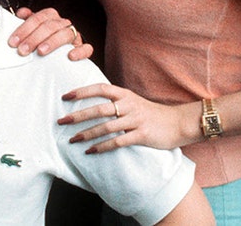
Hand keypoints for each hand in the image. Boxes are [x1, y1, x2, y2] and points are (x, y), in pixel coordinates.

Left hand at [7, 6, 92, 59]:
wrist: (60, 58)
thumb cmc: (44, 42)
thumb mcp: (33, 31)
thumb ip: (27, 22)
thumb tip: (21, 13)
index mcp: (50, 17)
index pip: (37, 19)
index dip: (24, 29)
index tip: (13, 42)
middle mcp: (63, 24)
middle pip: (50, 26)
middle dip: (34, 38)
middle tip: (22, 50)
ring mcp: (74, 36)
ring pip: (66, 34)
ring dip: (52, 42)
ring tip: (40, 52)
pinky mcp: (83, 49)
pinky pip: (86, 48)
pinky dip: (79, 51)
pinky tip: (70, 56)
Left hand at [58, 84, 199, 151]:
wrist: (179, 123)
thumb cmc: (152, 114)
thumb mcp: (133, 102)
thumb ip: (116, 101)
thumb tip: (93, 104)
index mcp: (125, 94)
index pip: (100, 88)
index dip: (82, 91)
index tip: (65, 96)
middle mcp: (129, 105)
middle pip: (98, 109)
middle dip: (78, 115)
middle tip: (61, 121)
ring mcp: (135, 120)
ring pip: (106, 127)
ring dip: (87, 134)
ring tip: (72, 140)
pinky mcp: (141, 135)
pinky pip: (117, 142)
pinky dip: (102, 147)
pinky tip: (91, 151)